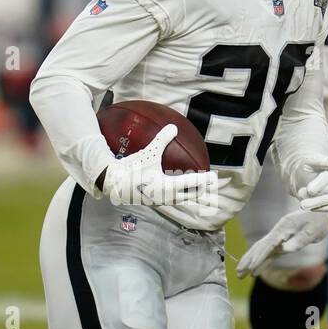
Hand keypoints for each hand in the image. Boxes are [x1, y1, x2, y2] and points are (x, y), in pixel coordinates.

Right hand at [98, 123, 225, 207]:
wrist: (113, 183)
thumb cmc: (132, 168)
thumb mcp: (149, 153)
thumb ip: (162, 140)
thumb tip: (173, 127)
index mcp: (169, 186)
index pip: (192, 183)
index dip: (204, 179)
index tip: (213, 177)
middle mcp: (167, 197)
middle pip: (189, 195)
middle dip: (200, 190)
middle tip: (208, 184)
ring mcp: (159, 201)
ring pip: (179, 199)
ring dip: (188, 193)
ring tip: (194, 188)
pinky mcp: (151, 201)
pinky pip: (170, 198)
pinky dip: (177, 194)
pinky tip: (174, 189)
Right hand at [237, 209, 327, 277]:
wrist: (321, 211)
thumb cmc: (319, 221)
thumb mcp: (313, 230)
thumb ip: (300, 240)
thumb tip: (286, 249)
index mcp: (284, 228)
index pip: (268, 245)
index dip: (259, 257)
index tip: (251, 267)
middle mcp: (278, 232)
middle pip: (259, 247)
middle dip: (248, 261)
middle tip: (238, 273)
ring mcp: (278, 237)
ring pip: (260, 251)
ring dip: (250, 262)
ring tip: (239, 274)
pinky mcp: (282, 242)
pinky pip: (269, 254)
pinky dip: (261, 262)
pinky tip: (254, 273)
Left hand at [292, 154, 327, 212]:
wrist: (312, 173)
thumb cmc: (310, 166)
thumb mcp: (309, 161)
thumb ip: (317, 161)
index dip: (319, 183)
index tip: (309, 190)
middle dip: (316, 195)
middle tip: (301, 199)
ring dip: (318, 203)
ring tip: (303, 205)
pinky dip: (324, 208)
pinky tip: (311, 208)